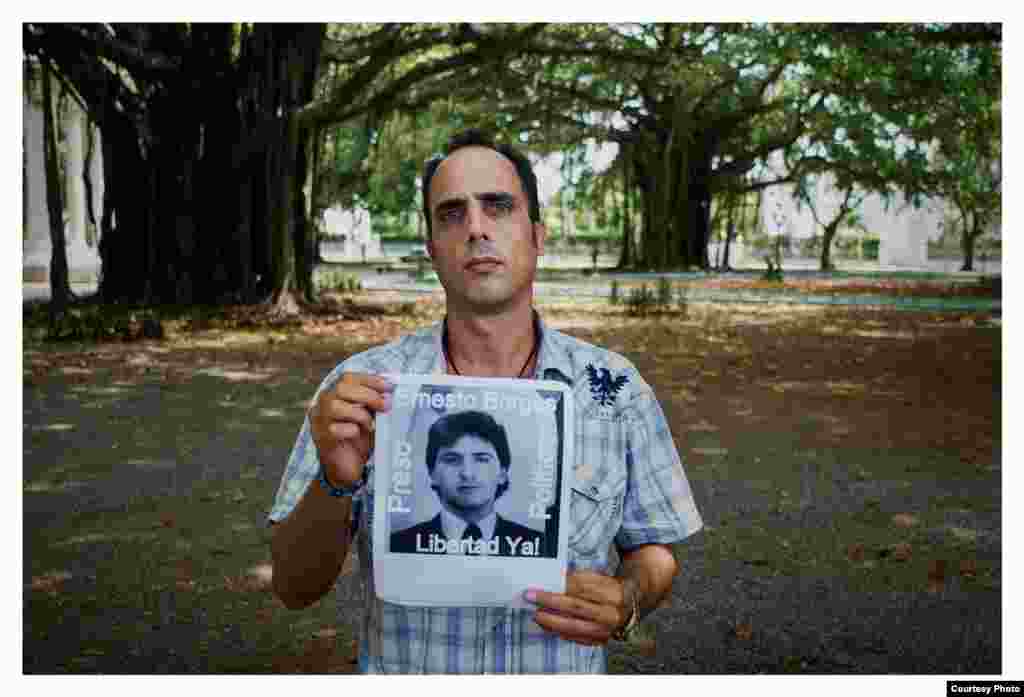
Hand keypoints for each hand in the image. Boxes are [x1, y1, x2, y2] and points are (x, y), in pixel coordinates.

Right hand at [308, 372, 392, 488]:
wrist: (347, 469)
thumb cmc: (358, 440)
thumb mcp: (369, 417)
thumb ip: (374, 403)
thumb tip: (390, 391)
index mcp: (334, 395)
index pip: (348, 378)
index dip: (369, 379)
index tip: (388, 386)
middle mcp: (322, 404)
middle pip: (341, 388)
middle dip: (367, 395)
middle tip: (385, 405)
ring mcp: (319, 421)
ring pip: (335, 406)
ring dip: (359, 414)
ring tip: (370, 425)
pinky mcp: (321, 438)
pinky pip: (334, 429)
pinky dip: (350, 430)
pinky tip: (356, 435)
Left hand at [525, 571, 631, 645]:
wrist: (630, 605)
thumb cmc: (611, 589)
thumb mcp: (599, 577)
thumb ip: (578, 577)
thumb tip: (555, 578)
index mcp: (612, 592)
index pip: (581, 588)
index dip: (559, 586)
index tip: (541, 585)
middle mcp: (611, 613)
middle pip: (575, 607)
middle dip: (550, 602)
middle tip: (531, 598)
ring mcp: (606, 629)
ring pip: (574, 626)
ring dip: (552, 621)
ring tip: (537, 614)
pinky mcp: (601, 640)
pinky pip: (577, 638)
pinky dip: (561, 632)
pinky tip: (548, 627)